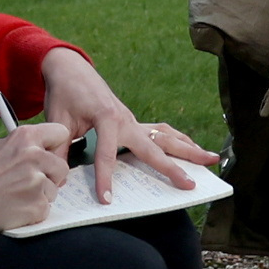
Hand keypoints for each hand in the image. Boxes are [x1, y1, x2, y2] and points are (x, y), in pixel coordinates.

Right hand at [0, 124, 75, 236]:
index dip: (54, 146)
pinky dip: (33, 211)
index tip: (48, 154)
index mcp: (25, 137)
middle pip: (62, 166)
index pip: (60, 133)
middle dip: (50, 175)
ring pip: (54, 190)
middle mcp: (35, 157)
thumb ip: (25, 147)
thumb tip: (44, 153)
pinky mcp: (37, 206)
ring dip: (40, 195)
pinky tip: (15, 207)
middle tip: (30, 182)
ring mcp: (37, 183)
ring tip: (17, 195)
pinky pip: (46, 208)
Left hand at [34, 49, 213, 192]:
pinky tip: (191, 148)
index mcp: (107, 118)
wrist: (70, 67)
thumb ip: (59, 149)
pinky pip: (161, 131)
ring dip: (189, 148)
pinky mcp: (133, 121)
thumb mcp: (57, 120)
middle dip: (173, 166)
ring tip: (212, 159)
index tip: (107, 200)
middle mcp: (126, 119)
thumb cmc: (63, 92)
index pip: (107, 155)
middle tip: (192, 184)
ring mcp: (133, 120)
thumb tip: (59, 177)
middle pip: (154, 146)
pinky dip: (178, 140)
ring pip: (166, 135)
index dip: (105, 179)